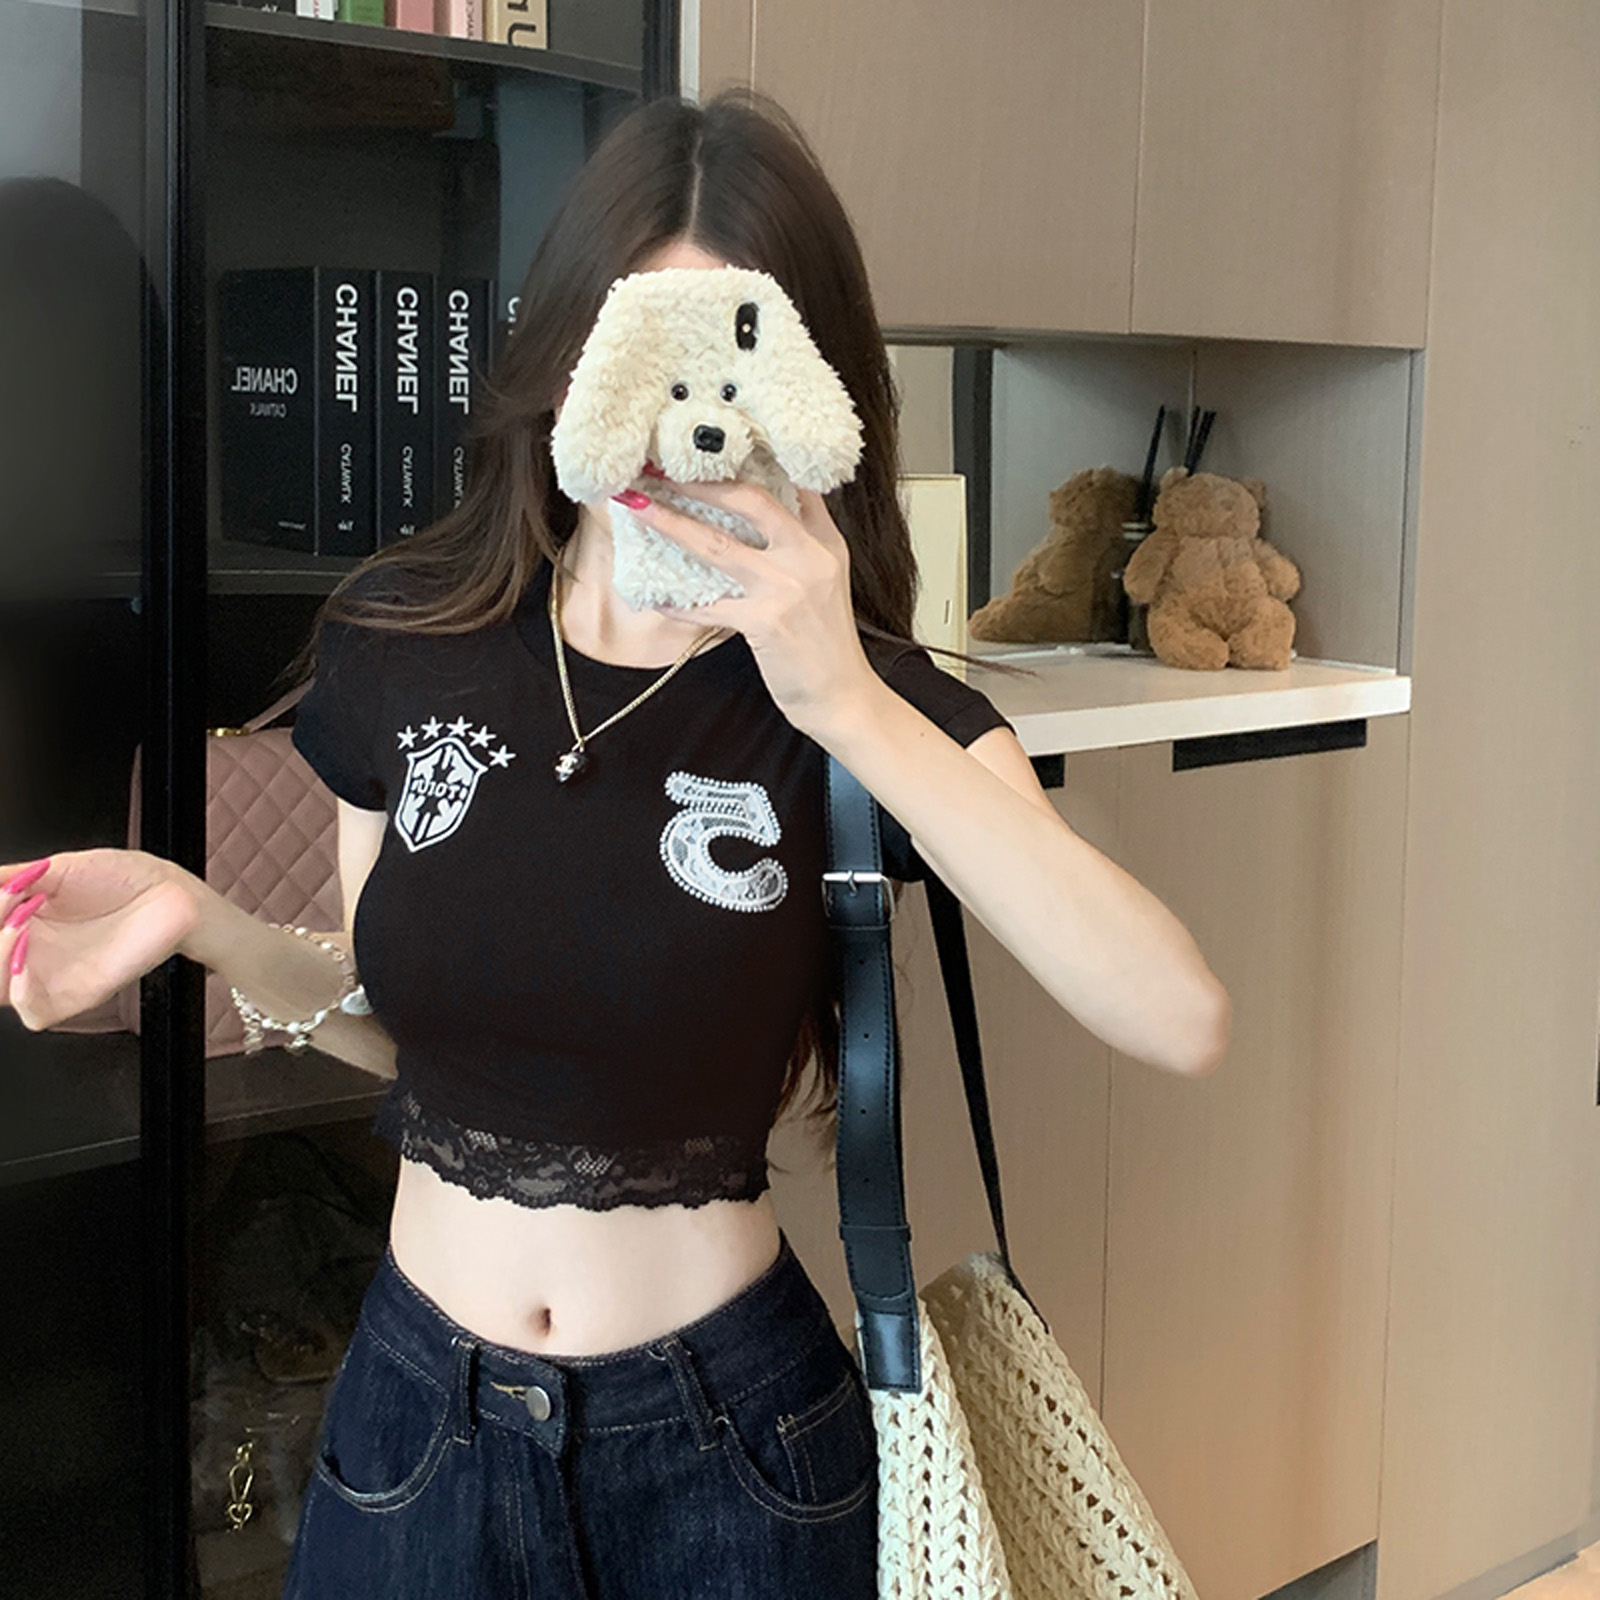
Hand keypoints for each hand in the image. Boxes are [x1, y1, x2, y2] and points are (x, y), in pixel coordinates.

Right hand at [0, 849, 202, 1030]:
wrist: (168, 891)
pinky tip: (27, 958)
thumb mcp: (54, 869)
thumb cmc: (120, 879)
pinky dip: (20, 991)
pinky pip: (33, 1013)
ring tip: (20, 921)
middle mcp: (28, 954)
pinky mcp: (77, 994)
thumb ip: (11, 878)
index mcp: (16, 924)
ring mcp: (49, 977)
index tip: (0, 896)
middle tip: (7, 903)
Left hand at [623, 479, 880, 738]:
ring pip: (716, 544)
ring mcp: (787, 587)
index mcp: (825, 541)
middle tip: (661, 467)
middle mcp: (808, 556)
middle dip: (698, 481)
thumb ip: (803, 541)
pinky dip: (676, 601)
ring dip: (669, 522)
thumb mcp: (828, 579)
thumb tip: (764, 510)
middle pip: (748, 499)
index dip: (749, 457)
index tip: (711, 444)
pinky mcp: (765, 622)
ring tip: (637, 505)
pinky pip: (707, 604)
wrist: (842, 696)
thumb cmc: (826, 643)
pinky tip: (653, 595)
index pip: (791, 482)